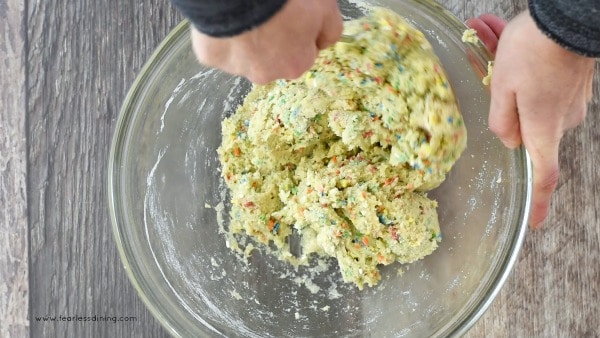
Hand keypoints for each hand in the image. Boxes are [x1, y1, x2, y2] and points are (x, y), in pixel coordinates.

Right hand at [190, 0, 342, 83]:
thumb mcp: (324, 7)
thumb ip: (330, 29)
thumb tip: (324, 42)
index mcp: (297, 65)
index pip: (304, 53)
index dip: (300, 32)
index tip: (293, 14)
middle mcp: (267, 75)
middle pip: (272, 58)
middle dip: (271, 40)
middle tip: (268, 12)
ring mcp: (236, 68)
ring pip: (244, 55)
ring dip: (246, 39)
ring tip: (246, 11)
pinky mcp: (211, 57)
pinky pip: (218, 46)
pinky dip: (221, 34)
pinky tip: (226, 15)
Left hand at [468, 12, 595, 227]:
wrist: (571, 17)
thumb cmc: (533, 51)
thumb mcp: (503, 87)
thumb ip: (501, 121)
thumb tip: (508, 141)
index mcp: (543, 128)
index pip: (544, 175)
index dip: (539, 201)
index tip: (535, 223)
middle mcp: (562, 120)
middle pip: (526, 125)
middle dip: (505, 101)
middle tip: (488, 58)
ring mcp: (572, 102)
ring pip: (531, 99)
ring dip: (510, 74)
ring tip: (489, 36)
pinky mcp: (574, 84)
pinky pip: (543, 84)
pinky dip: (524, 67)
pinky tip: (505, 37)